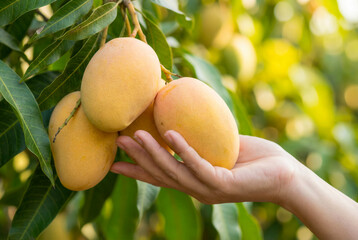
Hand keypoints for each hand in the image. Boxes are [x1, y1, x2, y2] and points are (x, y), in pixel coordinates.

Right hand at [110, 130, 296, 204]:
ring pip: (175, 172)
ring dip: (154, 153)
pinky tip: (170, 134)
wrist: (285, 174)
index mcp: (194, 180)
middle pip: (161, 174)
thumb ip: (202, 141)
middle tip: (117, 140)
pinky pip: (200, 166)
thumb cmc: (254, 158)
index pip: (159, 176)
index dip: (136, 170)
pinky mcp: (224, 185)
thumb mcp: (221, 147)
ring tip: (136, 135)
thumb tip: (182, 117)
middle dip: (137, 158)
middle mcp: (197, 188)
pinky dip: (184, 150)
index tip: (113, 161)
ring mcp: (209, 189)